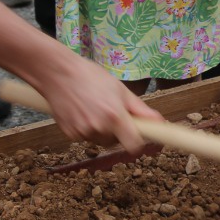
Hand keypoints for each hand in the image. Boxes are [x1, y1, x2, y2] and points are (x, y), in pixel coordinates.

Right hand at [39, 55, 163, 148]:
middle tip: (110, 111)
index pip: (134, 145)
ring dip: (100, 130)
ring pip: (99, 140)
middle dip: (116, 132)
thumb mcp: (120, 89)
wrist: (59, 73)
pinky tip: (81, 111)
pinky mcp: (69, 134)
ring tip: (93, 108)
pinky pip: (84, 137)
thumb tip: (160, 122)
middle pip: (115, 143)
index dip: (137, 142)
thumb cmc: (92, 77)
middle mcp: (99, 128)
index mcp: (115, 116)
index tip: (138, 136)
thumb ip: (140, 109)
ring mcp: (82, 132)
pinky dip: (85, 129)